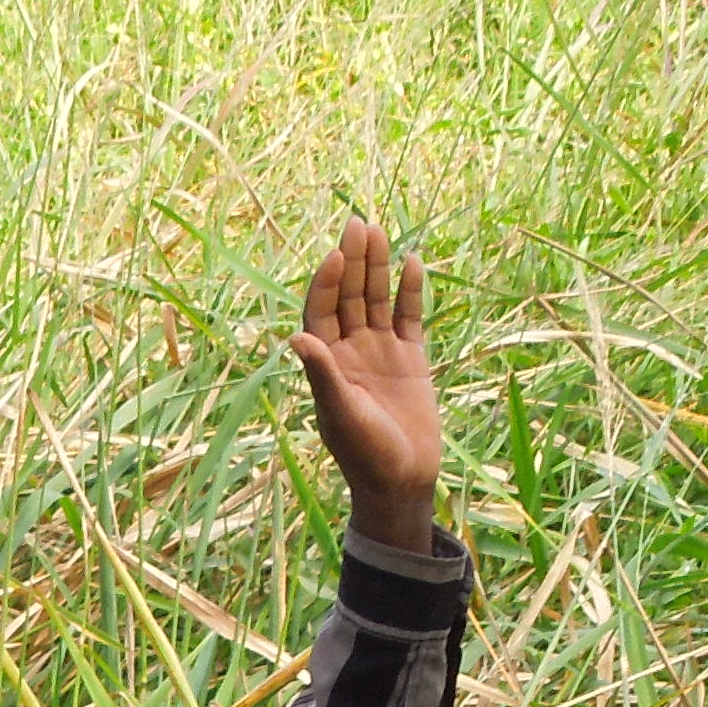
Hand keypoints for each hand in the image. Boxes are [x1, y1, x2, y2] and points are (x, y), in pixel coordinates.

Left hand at [294, 215, 441, 558]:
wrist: (402, 482)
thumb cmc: (365, 454)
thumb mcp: (341, 414)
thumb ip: (322, 374)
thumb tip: (295, 338)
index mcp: (326, 363)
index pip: (320, 312)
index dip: (325, 283)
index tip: (335, 256)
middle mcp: (350, 351)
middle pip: (347, 296)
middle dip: (352, 262)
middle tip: (357, 224)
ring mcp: (380, 351)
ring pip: (375, 299)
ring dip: (376, 268)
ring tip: (379, 232)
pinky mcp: (410, 358)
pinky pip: (408, 316)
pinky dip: (409, 290)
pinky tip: (412, 261)